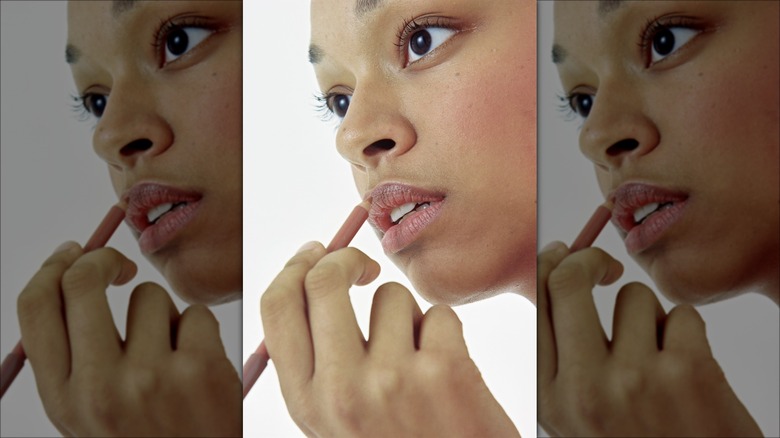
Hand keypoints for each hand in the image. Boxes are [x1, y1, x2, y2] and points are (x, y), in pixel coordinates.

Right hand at [17, 241, 240, 436]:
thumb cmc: (146, 436)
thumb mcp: (87, 413)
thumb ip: (73, 358)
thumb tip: (70, 277)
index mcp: (64, 397)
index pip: (36, 307)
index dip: (52, 268)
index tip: (72, 255)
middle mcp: (100, 386)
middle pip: (82, 281)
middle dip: (102, 259)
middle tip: (120, 267)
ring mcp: (152, 376)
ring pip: (148, 295)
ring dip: (162, 313)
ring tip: (170, 354)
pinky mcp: (202, 369)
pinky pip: (196, 313)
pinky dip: (199, 330)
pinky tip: (199, 365)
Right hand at [261, 242, 518, 436]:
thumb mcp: (335, 423)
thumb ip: (316, 364)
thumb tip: (309, 279)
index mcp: (306, 401)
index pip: (277, 306)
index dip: (296, 267)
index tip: (316, 254)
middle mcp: (342, 390)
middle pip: (323, 281)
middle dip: (345, 259)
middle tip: (365, 268)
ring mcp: (394, 379)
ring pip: (390, 296)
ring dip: (407, 315)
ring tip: (418, 359)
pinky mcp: (446, 371)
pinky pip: (439, 313)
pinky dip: (446, 332)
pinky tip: (449, 372)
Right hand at [537, 241, 761, 436]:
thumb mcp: (577, 416)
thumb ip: (561, 361)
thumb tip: (557, 277)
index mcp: (551, 396)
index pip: (534, 302)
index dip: (550, 265)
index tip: (566, 256)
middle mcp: (585, 386)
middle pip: (567, 280)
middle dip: (588, 259)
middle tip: (605, 267)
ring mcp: (636, 378)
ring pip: (632, 295)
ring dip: (648, 314)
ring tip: (658, 354)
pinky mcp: (689, 372)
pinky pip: (682, 314)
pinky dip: (688, 332)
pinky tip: (688, 370)